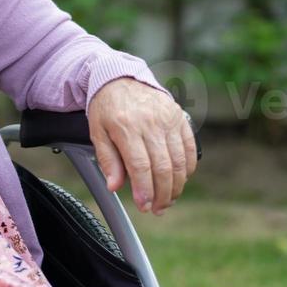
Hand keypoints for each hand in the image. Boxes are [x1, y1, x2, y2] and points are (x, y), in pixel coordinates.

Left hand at [88, 78, 196, 214]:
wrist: (120, 78)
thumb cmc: (107, 107)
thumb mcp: (97, 132)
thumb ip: (107, 160)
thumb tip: (114, 186)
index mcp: (126, 126)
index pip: (140, 166)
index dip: (144, 190)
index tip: (144, 206)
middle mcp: (150, 122)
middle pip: (163, 167)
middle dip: (162, 194)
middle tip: (157, 209)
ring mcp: (168, 119)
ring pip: (179, 161)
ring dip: (176, 186)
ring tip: (168, 199)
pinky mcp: (180, 118)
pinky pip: (189, 148)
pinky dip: (188, 168)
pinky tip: (180, 180)